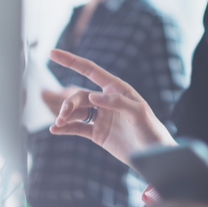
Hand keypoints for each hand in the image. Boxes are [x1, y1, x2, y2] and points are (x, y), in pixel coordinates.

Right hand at [49, 49, 176, 165]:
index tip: (52, 53)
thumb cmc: (151, 129)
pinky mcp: (98, 133)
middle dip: (68, 103)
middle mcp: (107, 100)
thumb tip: (92, 96)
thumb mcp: (138, 113)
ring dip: (64, 115)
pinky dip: (65, 128)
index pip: (90, 70)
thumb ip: (116, 102)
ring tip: (57, 123)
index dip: (71, 61)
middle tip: (62, 115)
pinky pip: (77, 127)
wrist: (154, 153)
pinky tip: (55, 130)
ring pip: (76, 111)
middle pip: (80, 95)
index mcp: (117, 89)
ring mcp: (101, 117)